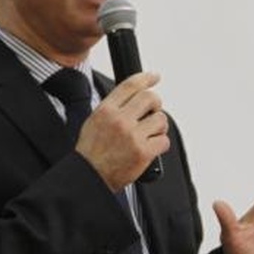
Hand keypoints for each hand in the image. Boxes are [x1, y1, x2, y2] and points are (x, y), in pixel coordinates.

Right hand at [76, 72, 169, 191]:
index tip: (154, 77)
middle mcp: (120, 120)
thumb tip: (132, 97)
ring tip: (150, 133)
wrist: (89, 176)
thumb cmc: (91, 152)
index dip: (146, 78)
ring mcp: (132, 136)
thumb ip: (112, 107)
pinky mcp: (143, 152)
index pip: (130, 85)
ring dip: (159, 125)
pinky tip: (151, 147)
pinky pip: (164, 141)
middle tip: (154, 110)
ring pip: (161, 119)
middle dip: (156, 103)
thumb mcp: (94, 121)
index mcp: (106, 110)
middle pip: (150, 98)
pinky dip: (161, 144)